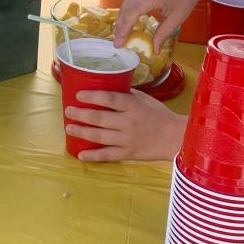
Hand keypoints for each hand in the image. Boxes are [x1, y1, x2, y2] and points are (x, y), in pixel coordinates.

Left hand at [64, 89, 185, 162]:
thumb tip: (108, 87)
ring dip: (82, 132)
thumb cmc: (159, 115)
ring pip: (99, 136)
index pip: (109, 98)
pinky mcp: (128, 153)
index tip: (78, 95)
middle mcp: (128, 122)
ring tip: (69, 128)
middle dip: (81, 114)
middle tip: (68, 111)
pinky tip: (81, 155)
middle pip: (99, 118)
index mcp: (133, 106)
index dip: (93, 96)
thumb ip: (127, 94)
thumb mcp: (145, 99)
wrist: (175, 137)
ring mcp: (127, 139)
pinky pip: (107, 155)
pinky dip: (93, 156)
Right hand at [113, 0, 203, 49]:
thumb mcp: (177, 18)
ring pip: (125, 5)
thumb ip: (163, 33)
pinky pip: (129, 2)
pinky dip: (125, 14)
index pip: (133, 12)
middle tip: (117, 43)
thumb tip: (154, 50)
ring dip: (120, 21)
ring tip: (118, 36)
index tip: (120, 41)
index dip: (125, 28)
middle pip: (126, 9)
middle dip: (120, 27)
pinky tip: (125, 24)